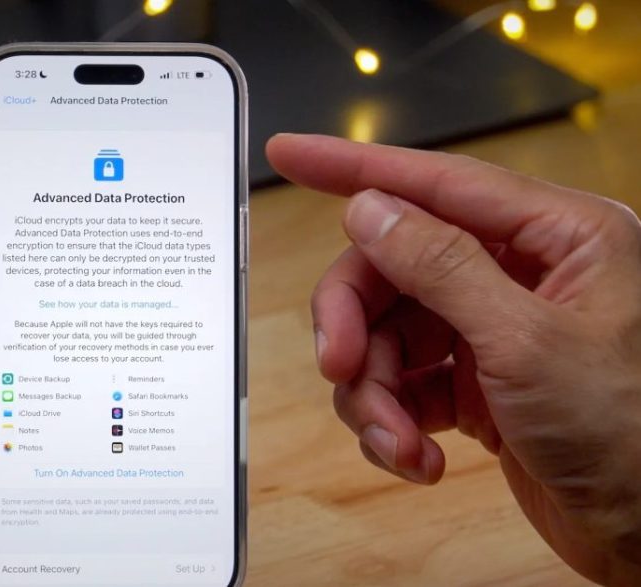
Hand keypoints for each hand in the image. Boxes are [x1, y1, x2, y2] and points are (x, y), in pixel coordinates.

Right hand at [267, 134, 640, 585]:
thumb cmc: (630, 435)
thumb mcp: (528, 343)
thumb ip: (442, 266)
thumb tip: (371, 209)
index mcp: (557, 237)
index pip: (436, 183)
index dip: (352, 168)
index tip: (292, 154)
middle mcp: (521, 274)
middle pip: (392, 268)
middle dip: (356, 323)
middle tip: (339, 365)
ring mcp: (494, 329)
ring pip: (387, 334)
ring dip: (375, 393)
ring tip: (395, 441)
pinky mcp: (475, 384)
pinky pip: (401, 384)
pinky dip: (393, 423)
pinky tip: (416, 459)